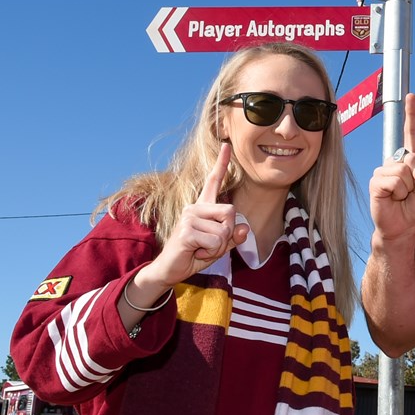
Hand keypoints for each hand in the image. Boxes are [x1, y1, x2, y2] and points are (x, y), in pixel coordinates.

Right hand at [139, 142, 248, 289]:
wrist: (169, 270)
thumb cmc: (193, 255)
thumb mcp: (218, 246)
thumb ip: (233, 237)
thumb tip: (245, 228)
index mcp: (203, 207)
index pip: (213, 181)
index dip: (221, 163)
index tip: (225, 145)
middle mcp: (194, 207)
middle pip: (231, 211)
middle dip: (228, 233)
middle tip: (211, 244)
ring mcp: (189, 217)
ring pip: (224, 230)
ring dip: (218, 246)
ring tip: (201, 248)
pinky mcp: (186, 230)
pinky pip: (215, 242)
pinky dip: (211, 252)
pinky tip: (195, 252)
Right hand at [369, 93, 414, 245]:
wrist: (402, 229)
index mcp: (411, 161)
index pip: (411, 135)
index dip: (412, 115)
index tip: (412, 96)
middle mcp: (396, 162)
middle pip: (413, 158)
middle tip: (412, 194)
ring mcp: (384, 170)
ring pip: (404, 171)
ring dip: (408, 189)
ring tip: (402, 198)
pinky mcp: (376, 181)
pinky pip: (394, 181)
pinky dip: (399, 193)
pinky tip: (394, 199)